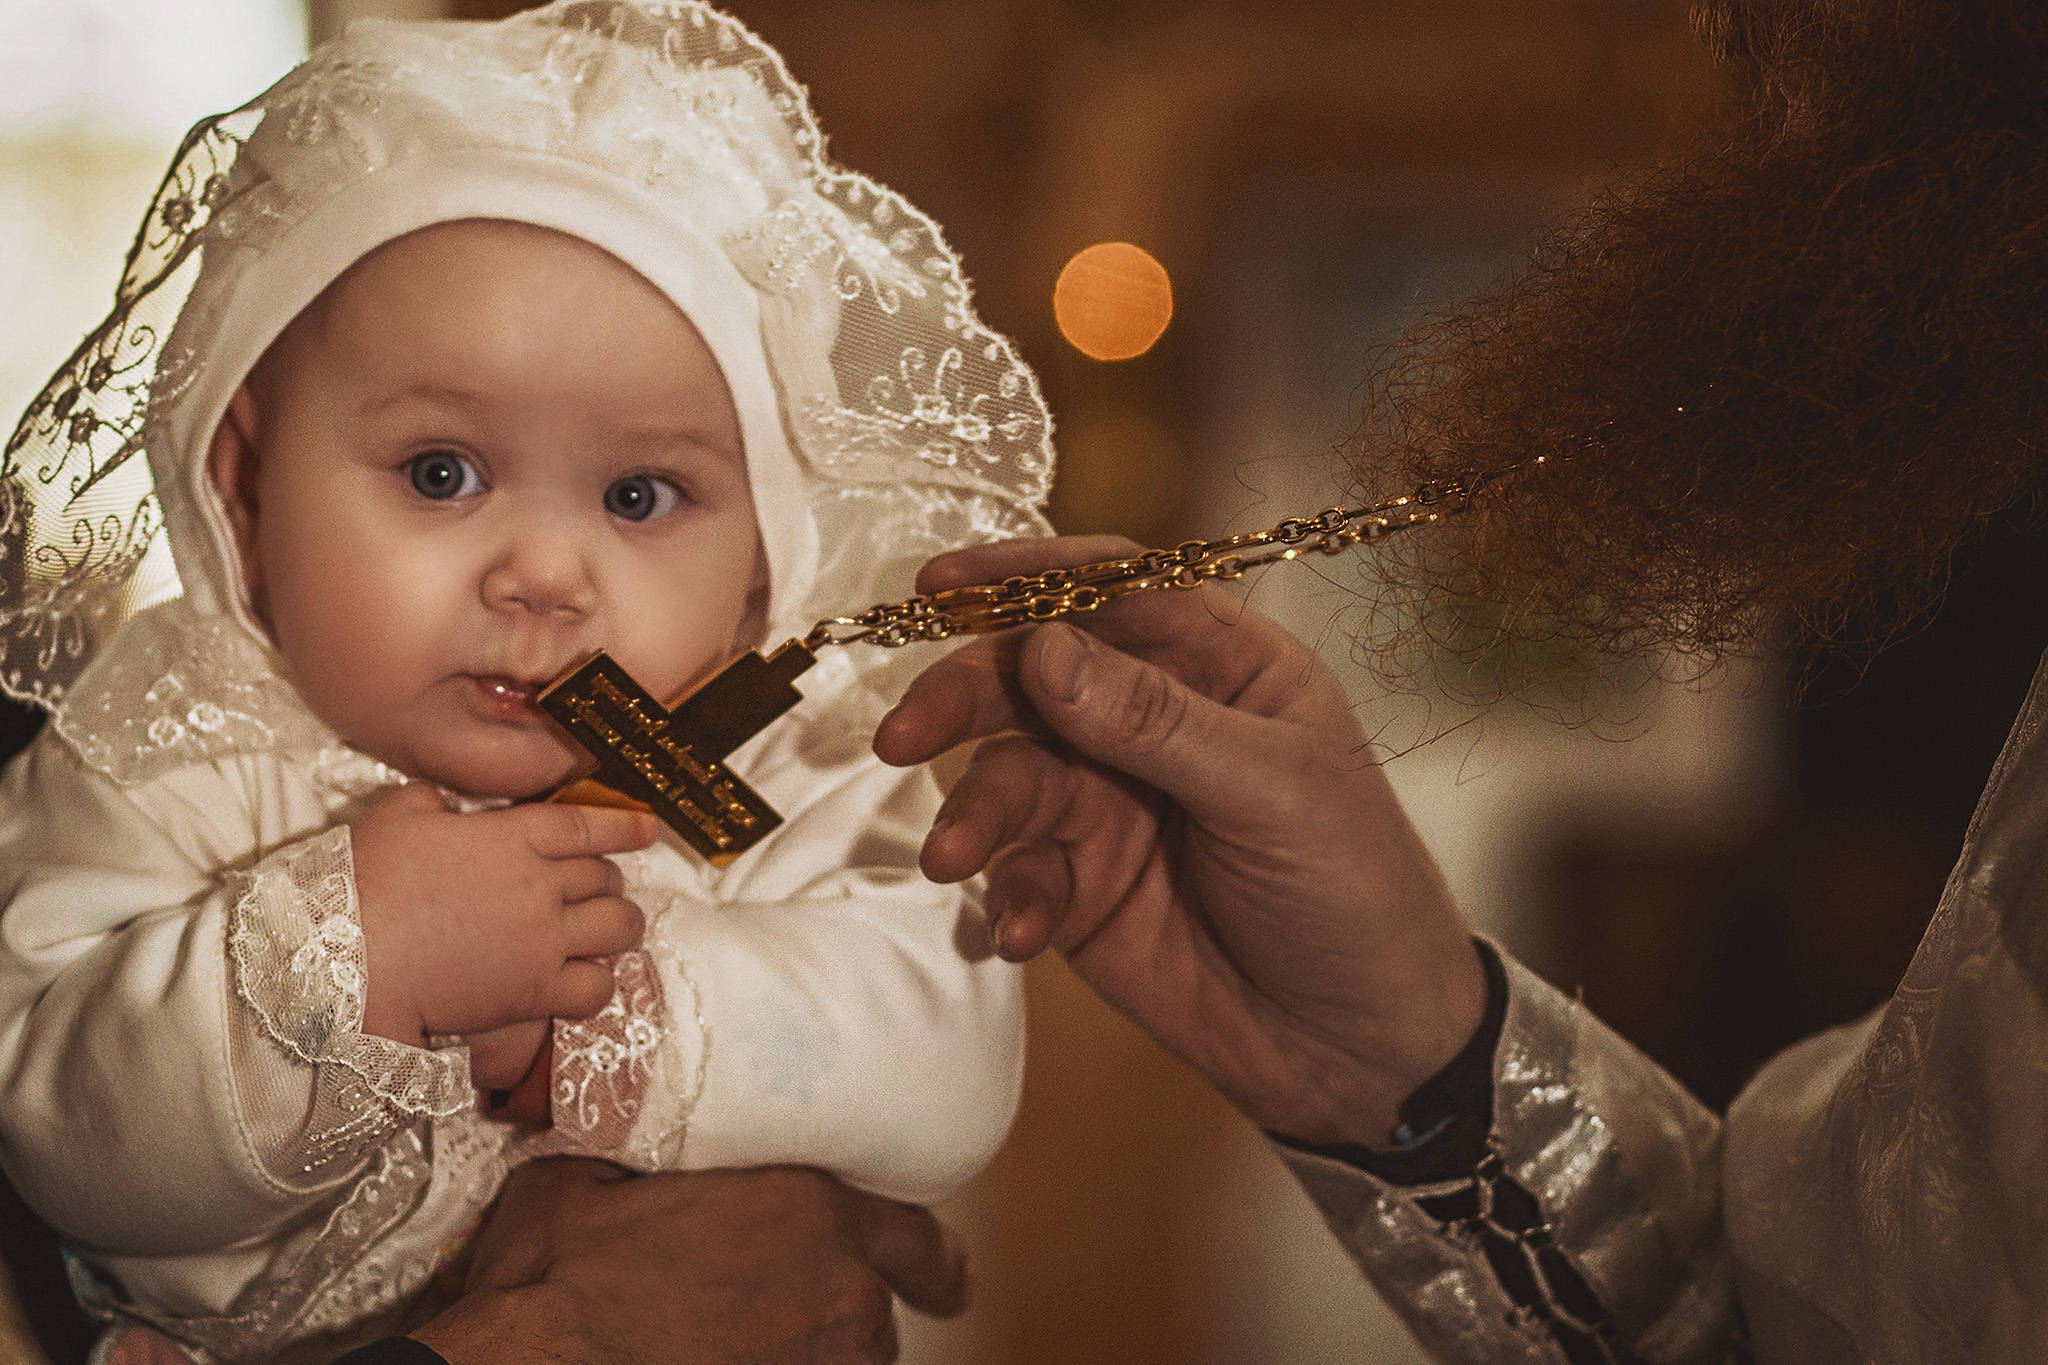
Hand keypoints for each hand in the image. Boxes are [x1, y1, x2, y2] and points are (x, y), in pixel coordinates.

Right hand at [351, 786, 652, 1059]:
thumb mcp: (396, 817)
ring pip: (618, 927)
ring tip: (607, 930)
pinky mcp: (534, 992)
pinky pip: (596, 988)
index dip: (625, 825)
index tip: (650, 827)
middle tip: (595, 889)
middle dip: (607, 880)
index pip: (587, 824)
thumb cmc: (362, 882)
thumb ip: (431, 801)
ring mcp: (544, 940)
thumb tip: (442, 802)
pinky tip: (584, 980)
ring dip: (618, 926)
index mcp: (513, 836)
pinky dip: (598, 983)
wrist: (348, 957)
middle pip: (605, 877)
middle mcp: (541, 884)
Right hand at [413, 1161, 967, 1364]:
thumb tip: (639, 1141)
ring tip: (744, 1342)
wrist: (526, 1363)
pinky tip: (724, 1360)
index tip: (945, 1279)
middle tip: (775, 1306)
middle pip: (873, 1311)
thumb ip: (658, 1157)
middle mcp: (834, 1289)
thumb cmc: (555, 1278)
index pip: (916, 1238)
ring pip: (846, 1361)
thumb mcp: (598, 1175)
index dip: (934, 1263)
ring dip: (812, 1352)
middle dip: (835, 1308)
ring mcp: (815, 1362)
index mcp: (806, 1209)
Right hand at [873, 536, 1487, 1146]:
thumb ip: (1156, 722)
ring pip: (1010, 777)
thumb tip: (1046, 650)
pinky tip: (1018, 934)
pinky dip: (1007, 896)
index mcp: (1221, 667)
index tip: (941, 584)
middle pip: (1035, 678)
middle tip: (903, 734)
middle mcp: (1152, 722)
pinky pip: (1019, 873)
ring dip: (973, 813)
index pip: (1114, 589)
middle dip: (964, 699)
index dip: (1026, 577)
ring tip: (950, 858)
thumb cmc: (1354, 893)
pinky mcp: (1081, 887)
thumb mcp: (1273, 793)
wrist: (1361, 1049)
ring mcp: (1110, 804)